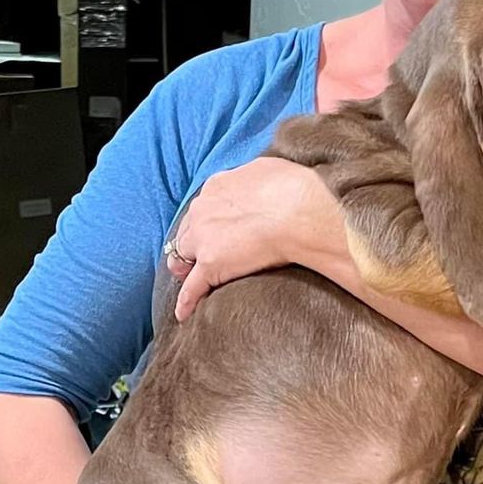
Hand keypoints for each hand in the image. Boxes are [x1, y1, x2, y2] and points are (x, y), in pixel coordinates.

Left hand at [166, 158, 332, 321]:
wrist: (299, 212)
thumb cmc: (294, 188)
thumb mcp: (268, 169)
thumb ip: (255, 177)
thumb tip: (261, 180)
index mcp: (216, 187)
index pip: (203, 207)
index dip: (207, 221)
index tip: (214, 229)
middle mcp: (202, 210)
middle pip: (187, 231)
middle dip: (191, 244)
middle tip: (197, 256)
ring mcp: (203, 239)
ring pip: (183, 258)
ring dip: (186, 268)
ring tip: (189, 280)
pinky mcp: (210, 265)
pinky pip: (192, 288)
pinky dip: (187, 301)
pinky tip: (184, 314)